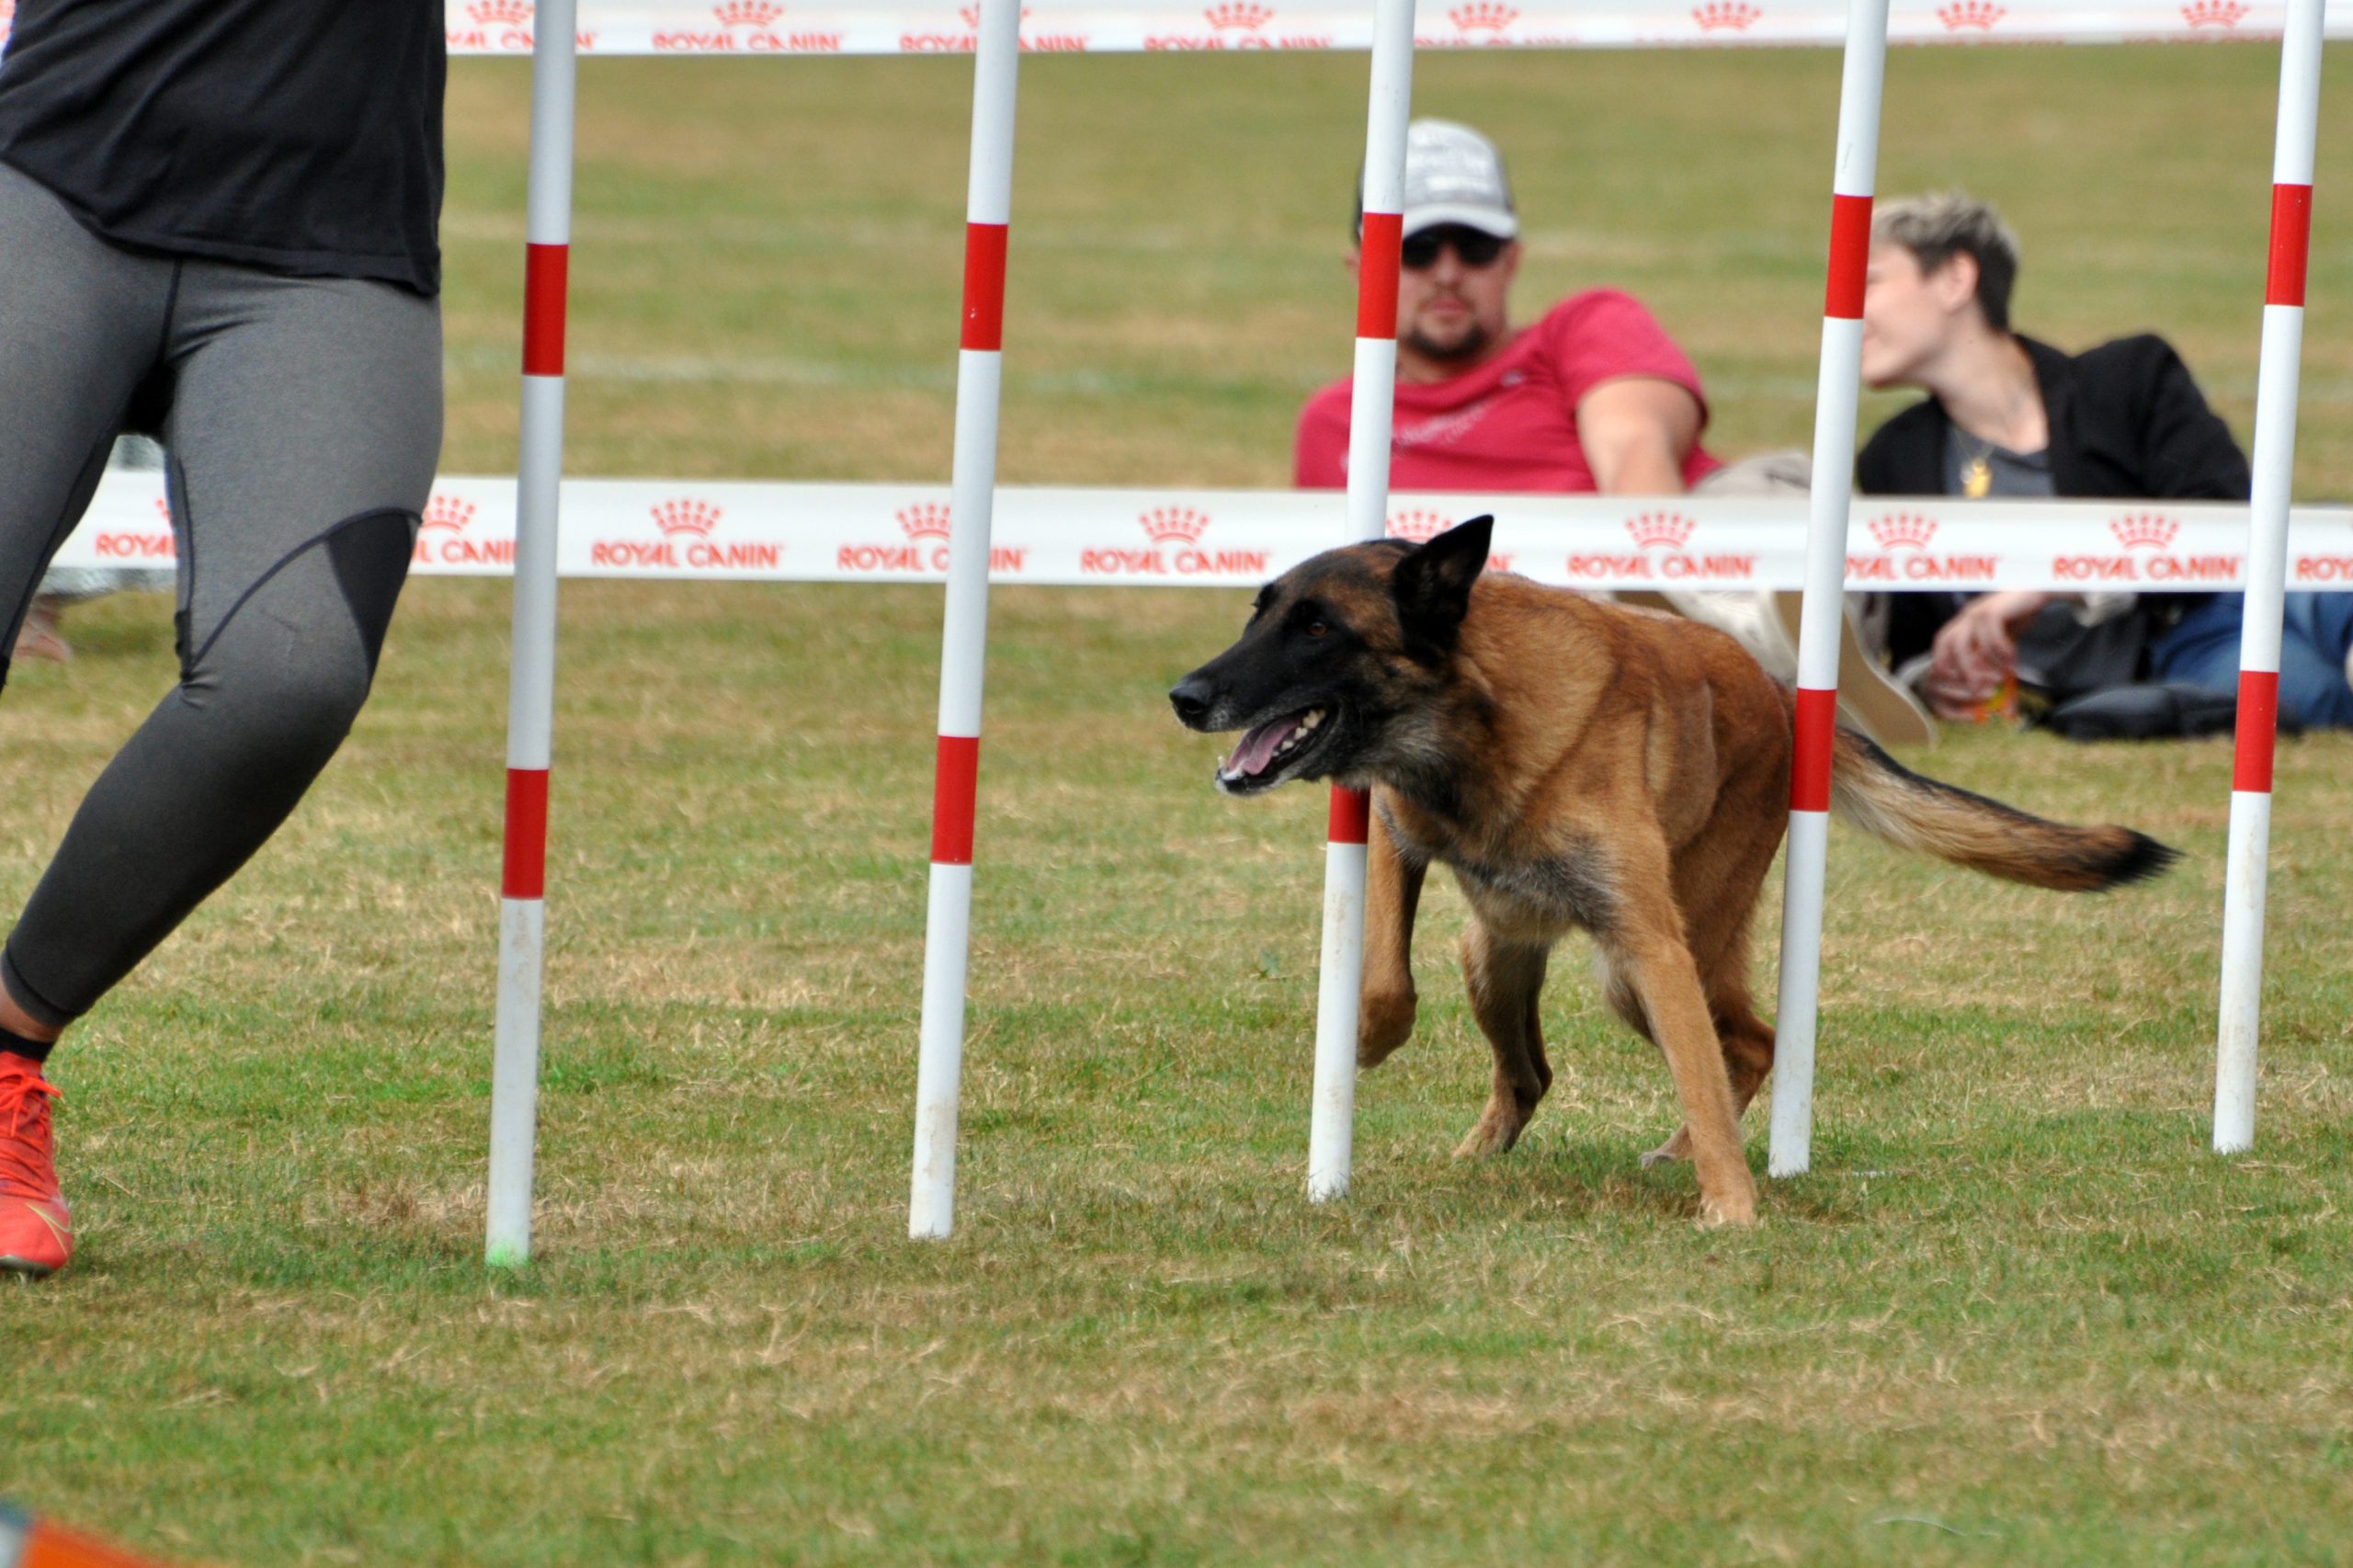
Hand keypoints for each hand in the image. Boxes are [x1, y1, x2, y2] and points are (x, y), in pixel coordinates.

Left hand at [1923, 591, 2050, 717]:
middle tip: (1980, 692)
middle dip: (1961, 673)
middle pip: (1947, 648)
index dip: (1948, 671)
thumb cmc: (2017, 620)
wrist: (2036, 593)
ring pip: (1964, 646)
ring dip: (1981, 667)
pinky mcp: (1992, 610)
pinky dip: (2000, 654)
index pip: (1941, 649)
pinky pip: (1989, 638)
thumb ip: (1999, 670)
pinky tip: (2012, 661)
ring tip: (2001, 679)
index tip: (1964, 689)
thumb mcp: (2003, 648)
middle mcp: (1963, 618)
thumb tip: (2006, 708)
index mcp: (1961, 625)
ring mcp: (1975, 613)